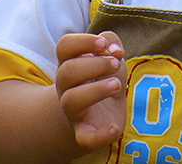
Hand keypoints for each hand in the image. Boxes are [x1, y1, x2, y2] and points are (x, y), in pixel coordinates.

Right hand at [55, 32, 126, 151]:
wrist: (96, 115)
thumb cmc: (103, 78)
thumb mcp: (109, 56)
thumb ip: (112, 42)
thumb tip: (114, 49)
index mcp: (70, 63)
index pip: (64, 46)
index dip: (82, 42)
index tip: (103, 44)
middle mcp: (66, 86)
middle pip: (67, 71)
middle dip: (94, 64)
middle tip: (116, 64)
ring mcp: (73, 111)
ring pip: (71, 101)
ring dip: (96, 90)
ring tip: (117, 85)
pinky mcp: (85, 132)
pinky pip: (85, 138)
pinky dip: (99, 136)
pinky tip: (115, 128)